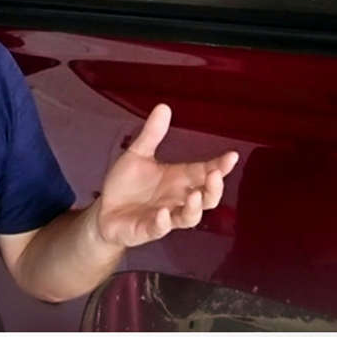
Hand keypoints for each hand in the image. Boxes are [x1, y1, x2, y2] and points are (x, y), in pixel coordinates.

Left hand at [95, 104, 238, 247]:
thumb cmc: (127, 185)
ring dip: (194, 208)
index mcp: (179, 180)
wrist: (104, 211)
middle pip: (206, 199)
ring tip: (194, 195)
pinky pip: (159, 229)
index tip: (232, 156)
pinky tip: (163, 213)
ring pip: (189, 218)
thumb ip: (151, 135)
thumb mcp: (138, 155)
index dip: (220, 166)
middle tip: (216, 175)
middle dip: (214, 189)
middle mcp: (177, 199)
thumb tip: (163, 106)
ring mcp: (165, 217)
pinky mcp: (147, 229)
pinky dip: (163, 223)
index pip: (204, 172)